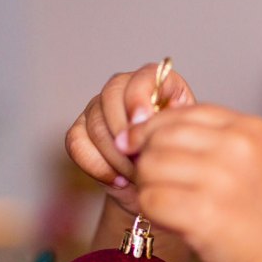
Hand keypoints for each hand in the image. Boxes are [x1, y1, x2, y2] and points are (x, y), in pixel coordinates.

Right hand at [65, 62, 195, 215]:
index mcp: (158, 83)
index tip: (144, 123)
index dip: (139, 98)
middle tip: (143, 161)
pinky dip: (96, 165)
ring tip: (136, 175)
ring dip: (115, 155)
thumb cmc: (175, 158)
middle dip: (126, 133)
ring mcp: (99, 107)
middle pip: (111, 95)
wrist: (156, 184)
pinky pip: (76, 142)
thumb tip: (151, 122)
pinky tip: (116, 180)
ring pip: (95, 122)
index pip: (143, 76)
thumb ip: (172, 126)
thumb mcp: (184, 142)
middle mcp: (124, 88)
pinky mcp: (80, 130)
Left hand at [119, 104, 261, 261]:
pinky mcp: (204, 215)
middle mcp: (237, 147)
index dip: (153, 131)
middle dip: (147, 160)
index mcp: (251, 129)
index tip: (141, 149)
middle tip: (155, 183)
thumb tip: (145, 133)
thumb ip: (215, 142)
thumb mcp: (258, 162)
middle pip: (160, 138)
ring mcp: (221, 180)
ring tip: (164, 203)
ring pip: (150, 167)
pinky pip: (151, 200)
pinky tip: (167, 220)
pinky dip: (150, 211)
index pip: (180, 113)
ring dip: (148, 186)